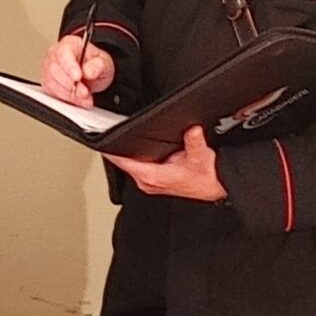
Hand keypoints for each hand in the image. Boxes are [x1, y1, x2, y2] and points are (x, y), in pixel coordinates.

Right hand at [40, 34, 115, 108]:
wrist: (92, 74)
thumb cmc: (95, 64)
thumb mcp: (104, 63)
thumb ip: (97, 65)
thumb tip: (88, 71)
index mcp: (69, 44)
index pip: (64, 52)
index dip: (69, 66)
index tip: (78, 77)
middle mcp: (55, 54)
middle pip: (54, 68)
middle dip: (70, 84)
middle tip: (84, 92)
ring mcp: (49, 68)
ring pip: (51, 82)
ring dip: (69, 94)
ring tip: (84, 98)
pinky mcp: (48, 83)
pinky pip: (52, 92)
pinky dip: (66, 98)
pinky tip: (77, 100)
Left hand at [106, 126, 227, 202]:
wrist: (216, 186)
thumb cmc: (207, 177)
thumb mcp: (201, 156)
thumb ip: (194, 142)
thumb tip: (191, 129)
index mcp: (153, 177)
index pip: (123, 162)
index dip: (110, 151)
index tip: (100, 139)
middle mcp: (148, 182)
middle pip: (122, 163)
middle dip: (114, 148)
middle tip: (103, 130)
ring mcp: (150, 182)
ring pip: (129, 165)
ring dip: (123, 154)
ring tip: (114, 136)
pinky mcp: (154, 180)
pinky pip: (137, 166)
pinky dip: (133, 157)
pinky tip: (133, 147)